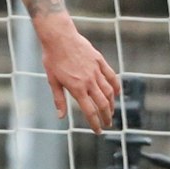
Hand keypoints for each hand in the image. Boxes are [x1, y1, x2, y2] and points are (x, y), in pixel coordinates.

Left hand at [36, 16, 119, 132]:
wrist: (59, 37)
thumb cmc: (53, 59)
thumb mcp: (52, 81)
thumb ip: (59, 99)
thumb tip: (61, 117)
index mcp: (77, 88)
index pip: (90, 111)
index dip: (95, 123)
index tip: (98, 131)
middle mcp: (89, 81)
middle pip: (102, 104)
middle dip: (106, 117)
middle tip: (108, 124)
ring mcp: (96, 70)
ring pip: (109, 91)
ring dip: (112, 104)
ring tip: (111, 111)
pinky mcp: (99, 61)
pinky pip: (111, 76)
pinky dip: (116, 86)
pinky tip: (117, 93)